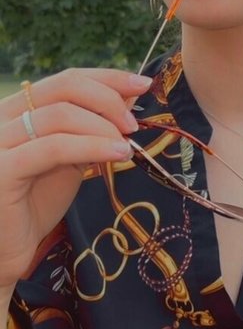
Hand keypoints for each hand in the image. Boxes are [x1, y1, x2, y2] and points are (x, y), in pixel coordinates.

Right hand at [0, 68, 151, 289]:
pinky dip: (91, 146)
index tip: (143, 84)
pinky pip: (52, 148)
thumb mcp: (71, 157)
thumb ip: (91, 127)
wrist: (8, 250)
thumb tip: (129, 98)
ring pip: (59, 116)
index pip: (66, 79)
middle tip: (133, 124)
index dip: (107, 78)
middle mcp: (2, 118)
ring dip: (103, 127)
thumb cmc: (35, 204)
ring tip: (126, 145)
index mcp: (17, 109)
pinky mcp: (1, 170)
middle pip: (63, 88)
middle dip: (108, 99)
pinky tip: (116, 153)